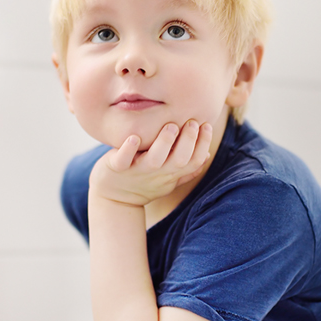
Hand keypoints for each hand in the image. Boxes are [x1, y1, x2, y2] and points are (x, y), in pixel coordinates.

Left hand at [90, 120, 214, 206]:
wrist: (113, 199)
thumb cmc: (143, 184)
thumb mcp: (167, 180)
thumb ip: (186, 170)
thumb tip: (207, 155)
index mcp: (171, 173)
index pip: (194, 161)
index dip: (203, 144)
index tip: (206, 124)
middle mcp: (158, 173)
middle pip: (180, 160)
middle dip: (189, 141)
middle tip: (192, 122)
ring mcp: (138, 171)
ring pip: (155, 160)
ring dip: (164, 143)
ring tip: (170, 126)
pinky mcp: (117, 168)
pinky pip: (123, 160)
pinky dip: (128, 150)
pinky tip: (134, 138)